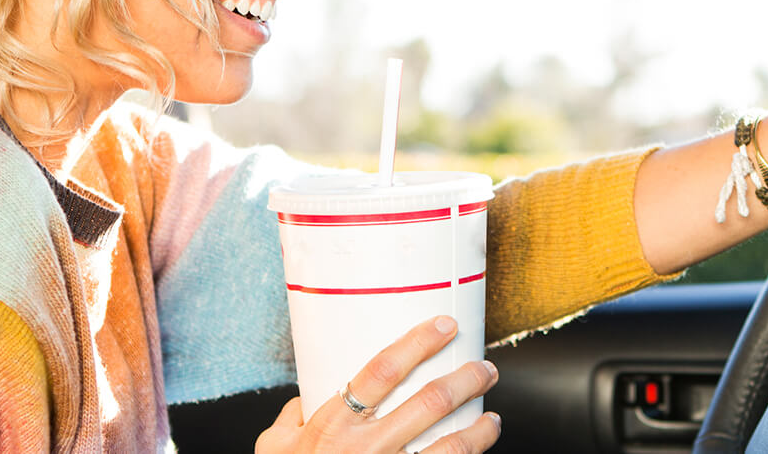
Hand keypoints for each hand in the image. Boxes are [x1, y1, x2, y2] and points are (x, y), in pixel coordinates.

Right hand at [256, 316, 501, 453]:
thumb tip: (305, 397)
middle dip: (466, 380)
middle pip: (429, 402)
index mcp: (335, 424)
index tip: (443, 326)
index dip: (418, 343)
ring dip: (480, 428)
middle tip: (484, 369)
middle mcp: (367, 448)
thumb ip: (291, 416)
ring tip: (492, 417)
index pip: (383, 371)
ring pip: (451, 447)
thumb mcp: (275, 446)